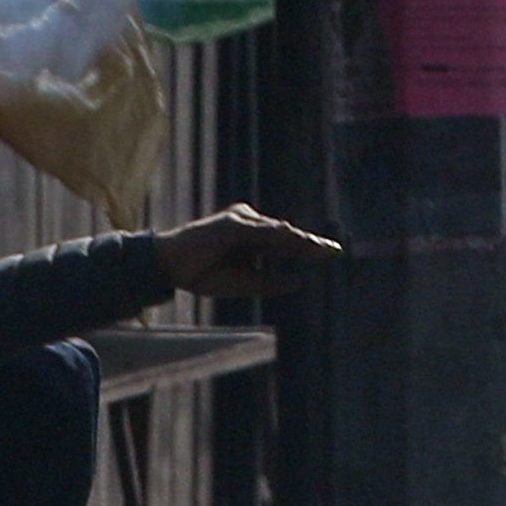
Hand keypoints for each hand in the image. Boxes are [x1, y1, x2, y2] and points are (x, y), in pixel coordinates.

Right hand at [158, 206, 342, 295]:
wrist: (170, 267)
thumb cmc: (202, 274)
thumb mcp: (243, 283)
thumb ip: (269, 282)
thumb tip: (299, 281)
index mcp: (252, 241)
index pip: (286, 244)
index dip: (309, 249)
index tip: (333, 253)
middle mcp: (249, 226)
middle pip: (286, 236)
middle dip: (309, 244)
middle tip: (335, 250)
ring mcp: (240, 222)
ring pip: (275, 232)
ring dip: (297, 240)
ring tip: (319, 248)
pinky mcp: (229, 223)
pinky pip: (256, 229)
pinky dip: (273, 233)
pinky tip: (290, 235)